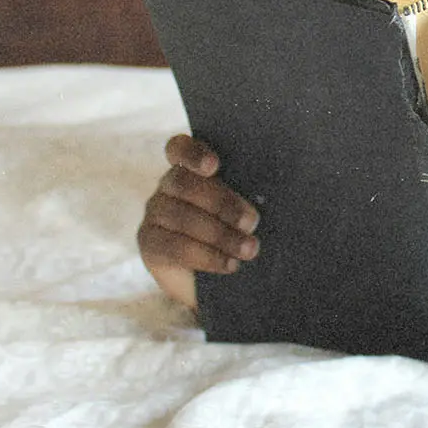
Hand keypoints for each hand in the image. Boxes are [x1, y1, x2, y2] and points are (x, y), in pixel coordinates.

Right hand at [137, 134, 260, 308]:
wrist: (219, 279)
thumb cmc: (240, 232)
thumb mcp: (246, 210)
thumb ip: (250, 195)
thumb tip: (277, 190)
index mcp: (191, 168)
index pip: (180, 148)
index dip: (193, 153)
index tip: (214, 167)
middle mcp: (168, 186)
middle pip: (184, 183)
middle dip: (221, 202)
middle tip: (252, 222)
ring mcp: (156, 213)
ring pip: (181, 216)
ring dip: (219, 234)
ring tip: (249, 249)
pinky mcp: (150, 243)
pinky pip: (174, 246)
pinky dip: (206, 256)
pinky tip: (230, 264)